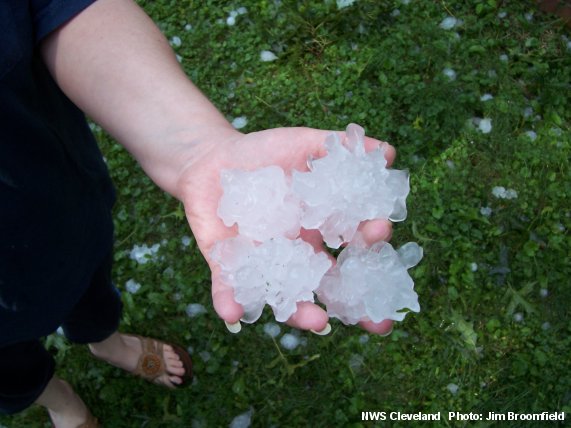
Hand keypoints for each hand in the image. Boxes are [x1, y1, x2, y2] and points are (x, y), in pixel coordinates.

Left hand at [177, 127, 395, 334]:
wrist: (214, 159)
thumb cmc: (264, 153)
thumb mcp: (303, 145)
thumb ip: (339, 148)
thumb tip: (390, 152)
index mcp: (318, 227)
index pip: (353, 244)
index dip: (371, 243)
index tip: (381, 232)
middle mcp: (296, 253)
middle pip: (328, 285)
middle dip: (354, 305)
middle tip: (380, 324)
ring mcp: (263, 261)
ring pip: (285, 294)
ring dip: (300, 312)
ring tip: (317, 322)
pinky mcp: (226, 263)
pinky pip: (228, 287)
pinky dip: (229, 300)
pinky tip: (233, 313)